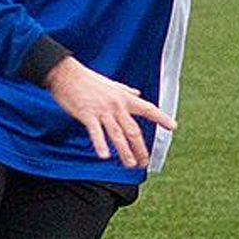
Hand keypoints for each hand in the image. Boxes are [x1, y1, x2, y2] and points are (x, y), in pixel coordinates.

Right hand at [43, 56, 177, 168]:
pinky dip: (100, 144)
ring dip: (125, 152)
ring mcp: (102, 111)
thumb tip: (138, 93)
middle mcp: (116, 105)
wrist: (66, 74)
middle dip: (140, 148)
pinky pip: (96, 132)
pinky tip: (104, 156)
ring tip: (130, 165)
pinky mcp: (87, 115)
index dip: (161, 118)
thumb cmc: (88, 79)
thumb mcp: (111, 83)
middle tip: (144, 162)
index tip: (173, 127)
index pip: (147, 109)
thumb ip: (126, 90)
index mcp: (124, 97)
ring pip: (118, 135)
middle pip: (133, 130)